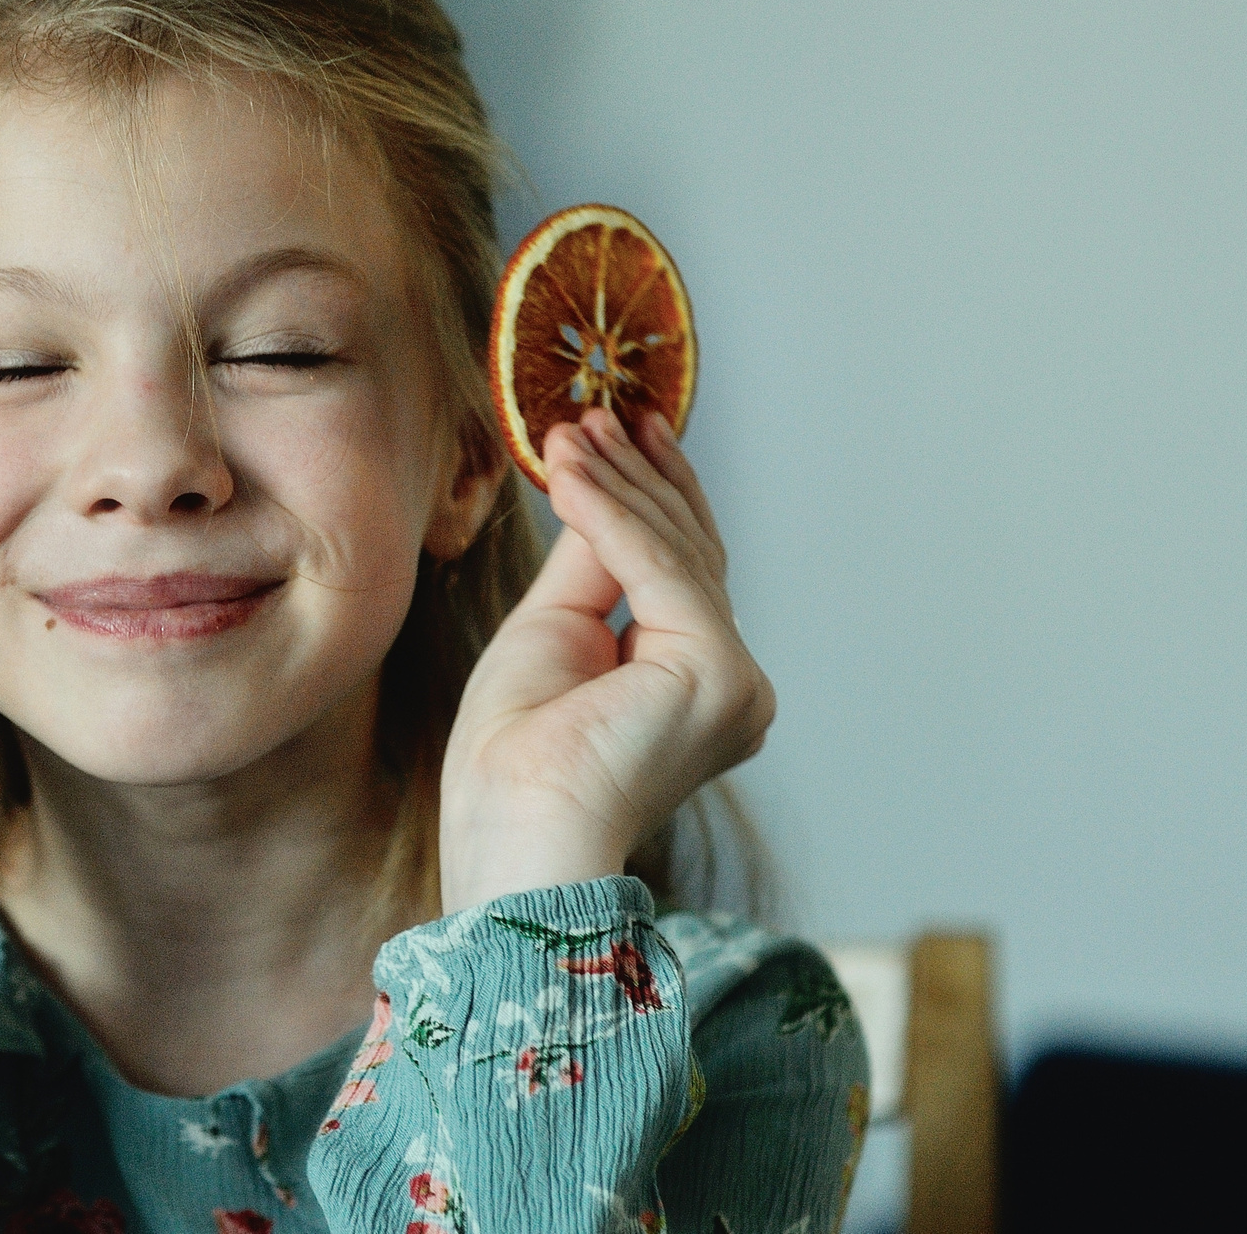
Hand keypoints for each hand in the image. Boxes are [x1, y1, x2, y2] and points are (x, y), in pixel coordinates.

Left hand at [436, 407, 772, 914]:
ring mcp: (733, 683)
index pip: (681, 567)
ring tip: (573, 430)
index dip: (649, 493)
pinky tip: (572, 470)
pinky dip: (610, 513)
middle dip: (637, 476)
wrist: (513, 833)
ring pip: (676, 553)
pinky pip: (658, 570)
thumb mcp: (552, 633)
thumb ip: (590, 567)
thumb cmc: (515, 761)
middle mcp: (731, 685)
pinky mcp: (717, 675)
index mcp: (696, 684)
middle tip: (596, 414)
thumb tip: (597, 490)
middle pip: (688, 552)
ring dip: (618, 482)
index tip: (616, 430)